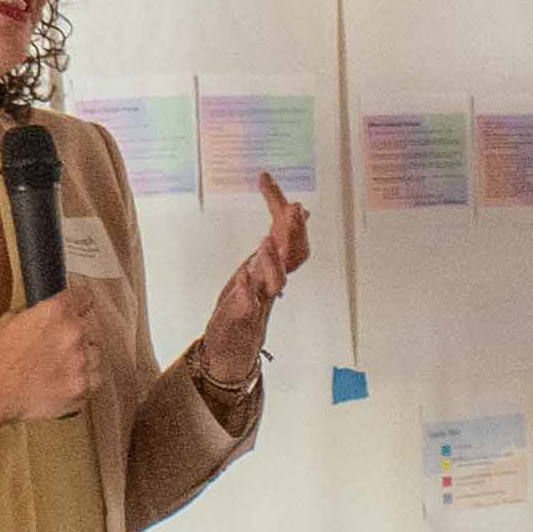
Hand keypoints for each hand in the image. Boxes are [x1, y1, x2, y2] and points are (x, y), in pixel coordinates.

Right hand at [0, 286, 105, 443]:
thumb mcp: (10, 320)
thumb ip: (35, 313)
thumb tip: (43, 313)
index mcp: (56, 311)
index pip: (84, 297)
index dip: (80, 304)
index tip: (80, 308)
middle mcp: (73, 333)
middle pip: (92, 329)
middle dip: (78, 337)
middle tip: (60, 348)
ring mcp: (81, 361)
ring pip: (96, 355)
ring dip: (84, 359)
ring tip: (61, 368)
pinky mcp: (83, 387)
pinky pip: (95, 380)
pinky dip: (84, 382)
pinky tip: (66, 382)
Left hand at [190, 171, 311, 391]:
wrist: (231, 349)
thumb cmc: (244, 304)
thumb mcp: (259, 263)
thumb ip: (281, 235)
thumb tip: (301, 208)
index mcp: (273, 266)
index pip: (287, 235)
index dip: (283, 211)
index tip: (271, 183)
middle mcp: (271, 281)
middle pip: (292, 255)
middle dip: (294, 232)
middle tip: (294, 208)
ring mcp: (259, 301)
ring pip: (275, 281)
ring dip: (273, 262)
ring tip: (265, 241)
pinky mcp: (243, 320)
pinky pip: (249, 306)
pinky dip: (249, 293)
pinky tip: (244, 278)